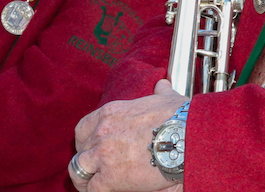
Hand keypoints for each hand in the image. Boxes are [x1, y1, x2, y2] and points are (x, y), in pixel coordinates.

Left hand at [71, 79, 186, 191]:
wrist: (186, 137)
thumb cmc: (179, 118)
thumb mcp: (167, 99)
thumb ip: (160, 92)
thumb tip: (162, 84)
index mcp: (111, 113)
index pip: (83, 127)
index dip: (86, 139)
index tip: (93, 146)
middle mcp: (102, 132)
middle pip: (81, 149)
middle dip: (88, 158)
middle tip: (96, 167)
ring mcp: (103, 155)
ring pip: (78, 168)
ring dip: (84, 176)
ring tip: (92, 183)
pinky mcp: (110, 178)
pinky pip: (92, 189)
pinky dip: (95, 191)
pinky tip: (105, 191)